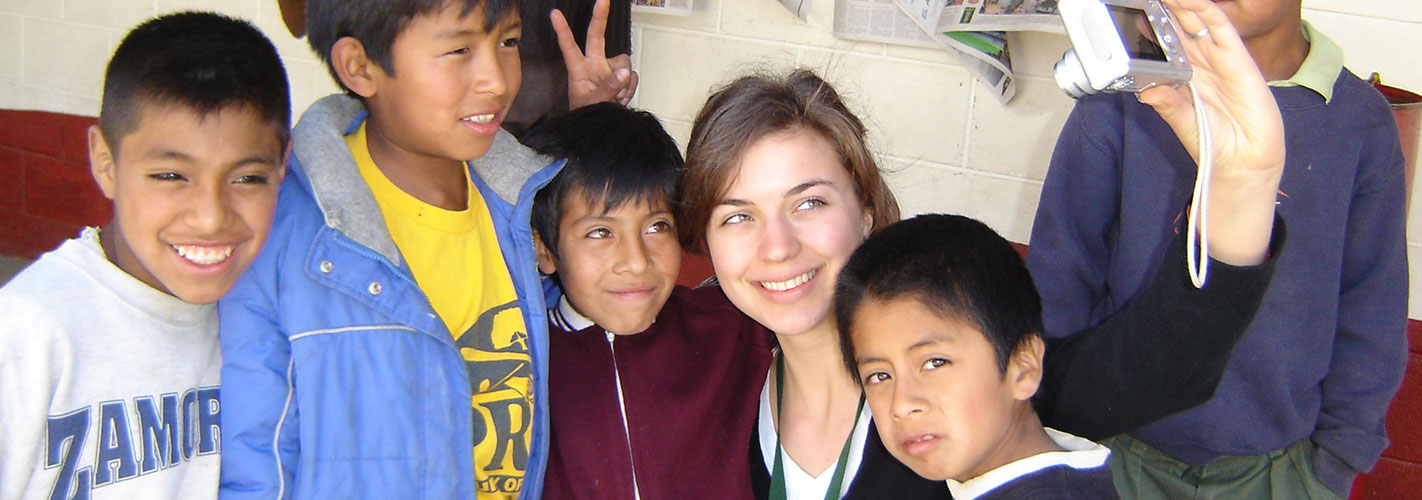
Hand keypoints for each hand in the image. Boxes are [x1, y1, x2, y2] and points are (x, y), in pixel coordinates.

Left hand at [552, 0, 638, 108]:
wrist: (601, 128)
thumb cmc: (587, 116)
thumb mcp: (593, 103)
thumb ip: (608, 87)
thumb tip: (624, 70)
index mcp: (578, 69)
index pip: (569, 46)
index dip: (562, 30)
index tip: (554, 13)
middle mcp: (593, 65)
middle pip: (597, 36)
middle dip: (600, 17)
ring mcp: (608, 69)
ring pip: (623, 63)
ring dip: (624, 81)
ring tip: (616, 98)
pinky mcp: (621, 77)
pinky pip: (631, 75)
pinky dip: (629, 88)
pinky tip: (621, 99)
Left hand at [1139, 0, 1284, 264]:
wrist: (1243, 164)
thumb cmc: (1214, 144)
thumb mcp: (1182, 123)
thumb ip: (1167, 105)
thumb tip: (1145, 91)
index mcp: (1186, 76)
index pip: (1168, 44)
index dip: (1155, 25)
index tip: (1136, 11)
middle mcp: (1203, 65)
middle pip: (1182, 27)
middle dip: (1168, 9)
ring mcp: (1221, 61)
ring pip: (1200, 23)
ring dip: (1185, 5)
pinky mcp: (1240, 62)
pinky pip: (1223, 31)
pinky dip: (1209, 13)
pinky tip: (1194, 2)